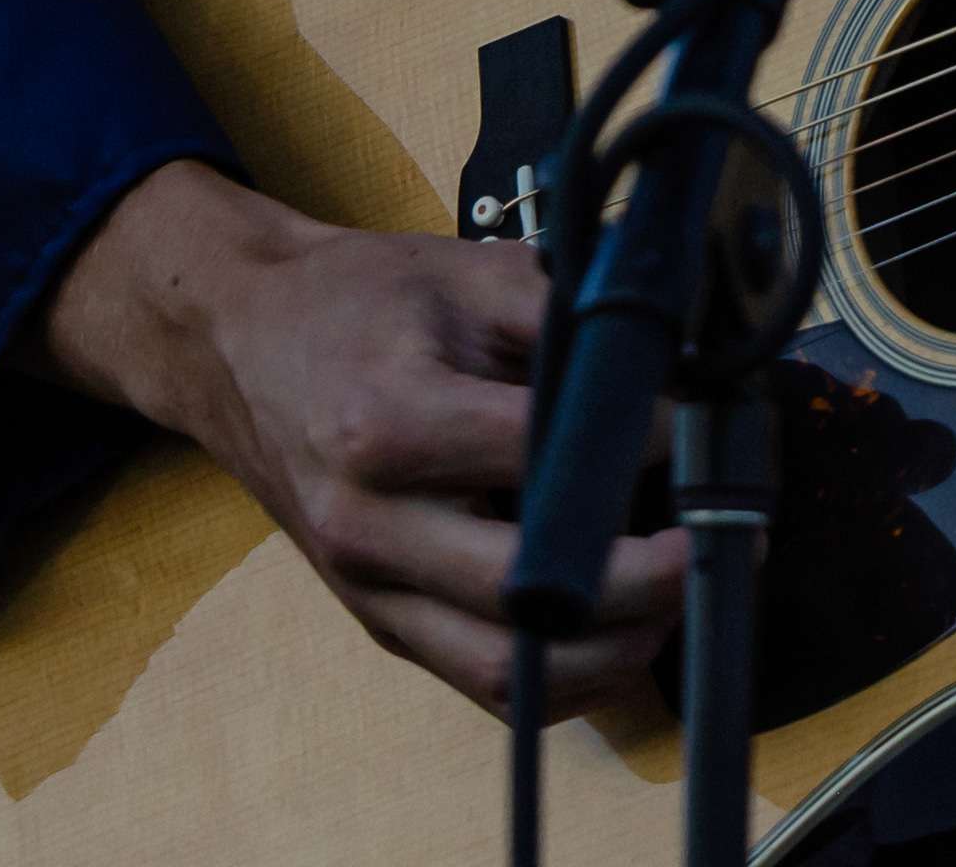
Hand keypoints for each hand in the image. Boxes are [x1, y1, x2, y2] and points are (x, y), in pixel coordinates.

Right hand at [41, 160, 687, 713]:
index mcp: (387, 426)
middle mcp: (371, 525)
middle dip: (642, 580)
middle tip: (713, 538)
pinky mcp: (382, 621)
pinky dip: (568, 675)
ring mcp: (371, 587)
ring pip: (508, 669)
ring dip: (614, 648)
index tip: (694, 425)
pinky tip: (625, 624)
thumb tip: (676, 360)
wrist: (242, 345)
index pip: (537, 458)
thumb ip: (571, 315)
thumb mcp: (468, 273)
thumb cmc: (359, 306)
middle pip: (523, 595)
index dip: (634, 445)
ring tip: (679, 589)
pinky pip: (485, 682)